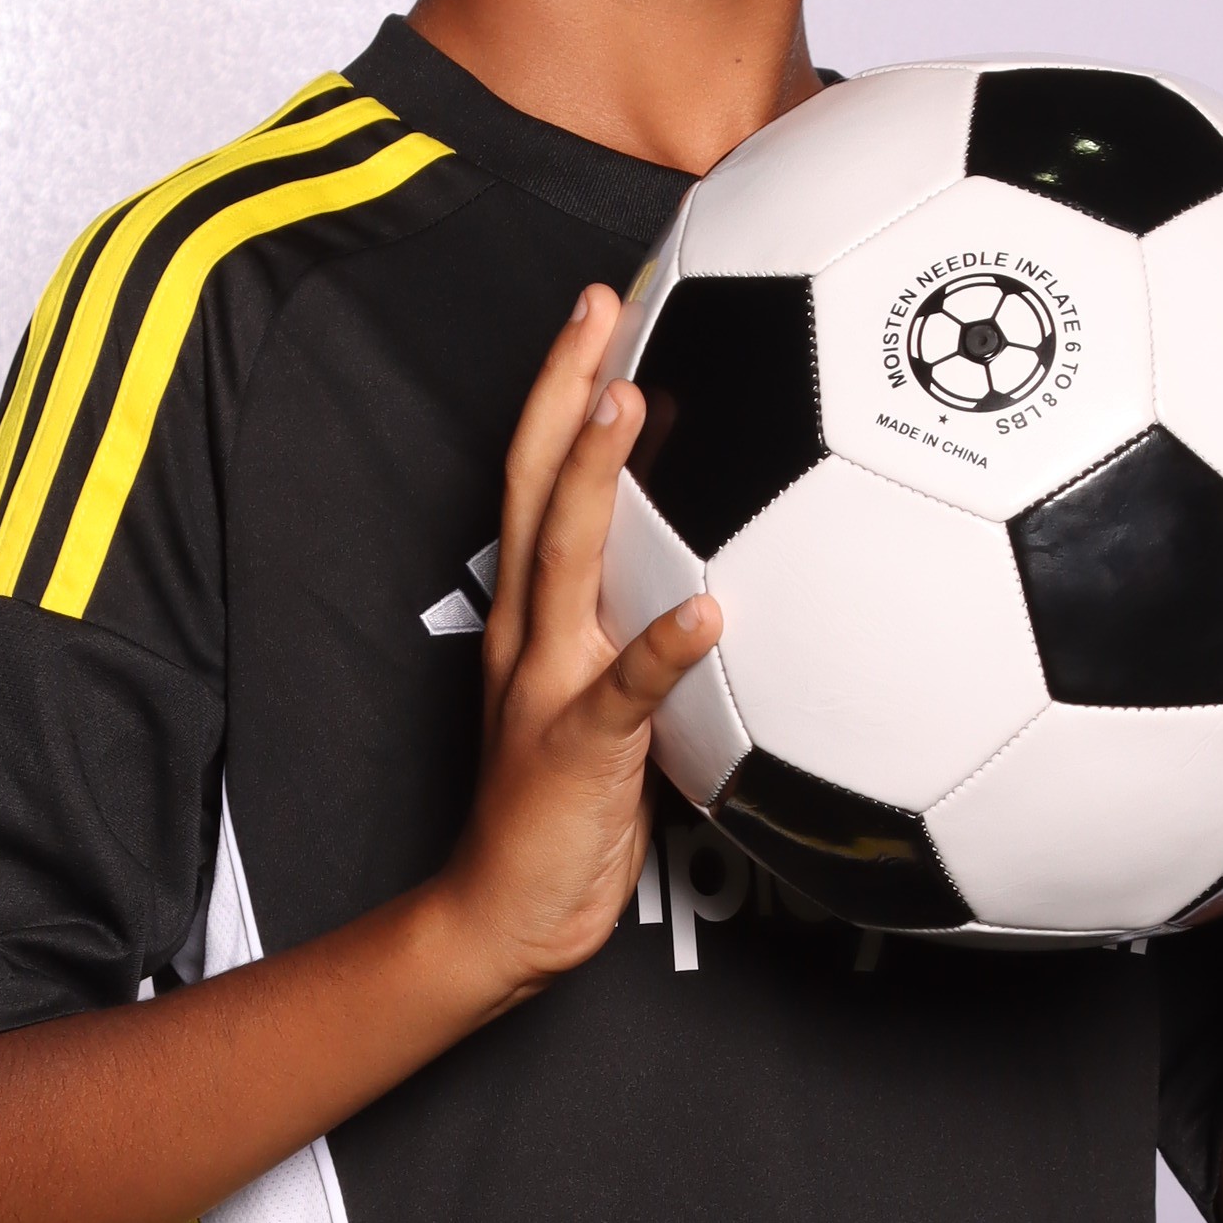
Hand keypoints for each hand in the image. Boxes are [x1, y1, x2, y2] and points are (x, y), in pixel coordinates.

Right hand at [435, 287, 725, 1000]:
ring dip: (594, 479)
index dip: (561, 390)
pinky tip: (708, 613)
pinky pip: (626, 692)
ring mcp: (546, 685)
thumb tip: (717, 579)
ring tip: (628, 403)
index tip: (600, 309)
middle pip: (535, 487)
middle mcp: (532, 632)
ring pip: (568, 561)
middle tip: (598, 306)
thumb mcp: (604, 699)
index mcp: (537, 615)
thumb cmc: (568, 809)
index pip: (539, 480)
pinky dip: (664, 649)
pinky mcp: (576, 749)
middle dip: (563, 389)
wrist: (505, 916)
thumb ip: (642, 632)